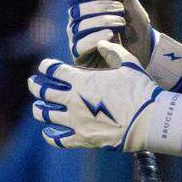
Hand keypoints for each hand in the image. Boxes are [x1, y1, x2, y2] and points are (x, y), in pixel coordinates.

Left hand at [29, 41, 181, 155]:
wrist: (149, 119)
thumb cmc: (141, 89)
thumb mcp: (129, 63)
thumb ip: (112, 51)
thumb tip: (101, 43)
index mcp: (82, 81)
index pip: (54, 70)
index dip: (46, 66)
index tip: (45, 66)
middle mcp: (74, 100)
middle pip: (44, 92)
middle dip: (36, 86)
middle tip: (33, 83)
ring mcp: (76, 121)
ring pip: (46, 115)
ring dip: (39, 110)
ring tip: (38, 107)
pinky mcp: (83, 139)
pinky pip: (58, 139)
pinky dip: (50, 135)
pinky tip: (49, 132)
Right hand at [66, 0, 181, 87]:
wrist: (146, 52)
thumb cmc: (135, 25)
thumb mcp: (128, 0)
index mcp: (85, 8)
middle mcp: (77, 23)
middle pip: (76, 9)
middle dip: (101, 8)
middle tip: (120, 10)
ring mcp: (77, 40)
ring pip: (79, 26)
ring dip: (103, 21)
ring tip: (121, 25)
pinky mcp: (81, 57)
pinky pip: (79, 45)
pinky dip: (95, 37)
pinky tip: (110, 35)